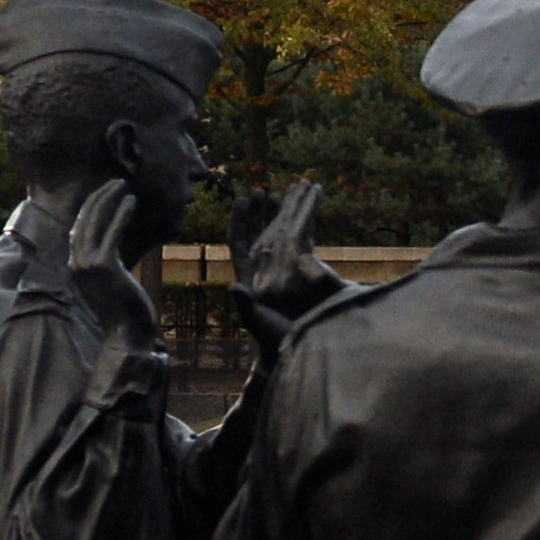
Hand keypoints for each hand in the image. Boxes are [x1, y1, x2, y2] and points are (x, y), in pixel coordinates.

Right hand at [49, 179, 155, 351]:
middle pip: (83, 221)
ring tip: (122, 185)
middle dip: (98, 198)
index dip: (90, 208)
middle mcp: (76, 264)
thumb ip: (107, 264)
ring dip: (108, 200)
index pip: (78, 229)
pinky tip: (131, 202)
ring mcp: (87, 265)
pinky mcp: (104, 267)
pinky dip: (120, 215)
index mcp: (75, 267)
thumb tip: (113, 248)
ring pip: (94, 223)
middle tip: (115, 182)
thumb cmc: (124, 310)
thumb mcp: (111, 282)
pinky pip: (112, 233)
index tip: (104, 193)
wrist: (126, 334)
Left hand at [229, 179, 344, 352]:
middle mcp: (259, 270)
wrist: (288, 349)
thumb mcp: (257, 322)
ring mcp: (276, 272)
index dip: (240, 220)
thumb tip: (234, 287)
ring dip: (278, 217)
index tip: (244, 198)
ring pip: (274, 238)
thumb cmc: (272, 337)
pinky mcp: (293, 276)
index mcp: (247, 276)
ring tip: (285, 195)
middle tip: (264, 190)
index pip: (239, 242)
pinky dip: (296, 231)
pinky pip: (293, 248)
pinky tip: (304, 219)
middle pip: (255, 233)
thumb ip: (245, 304)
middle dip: (259, 212)